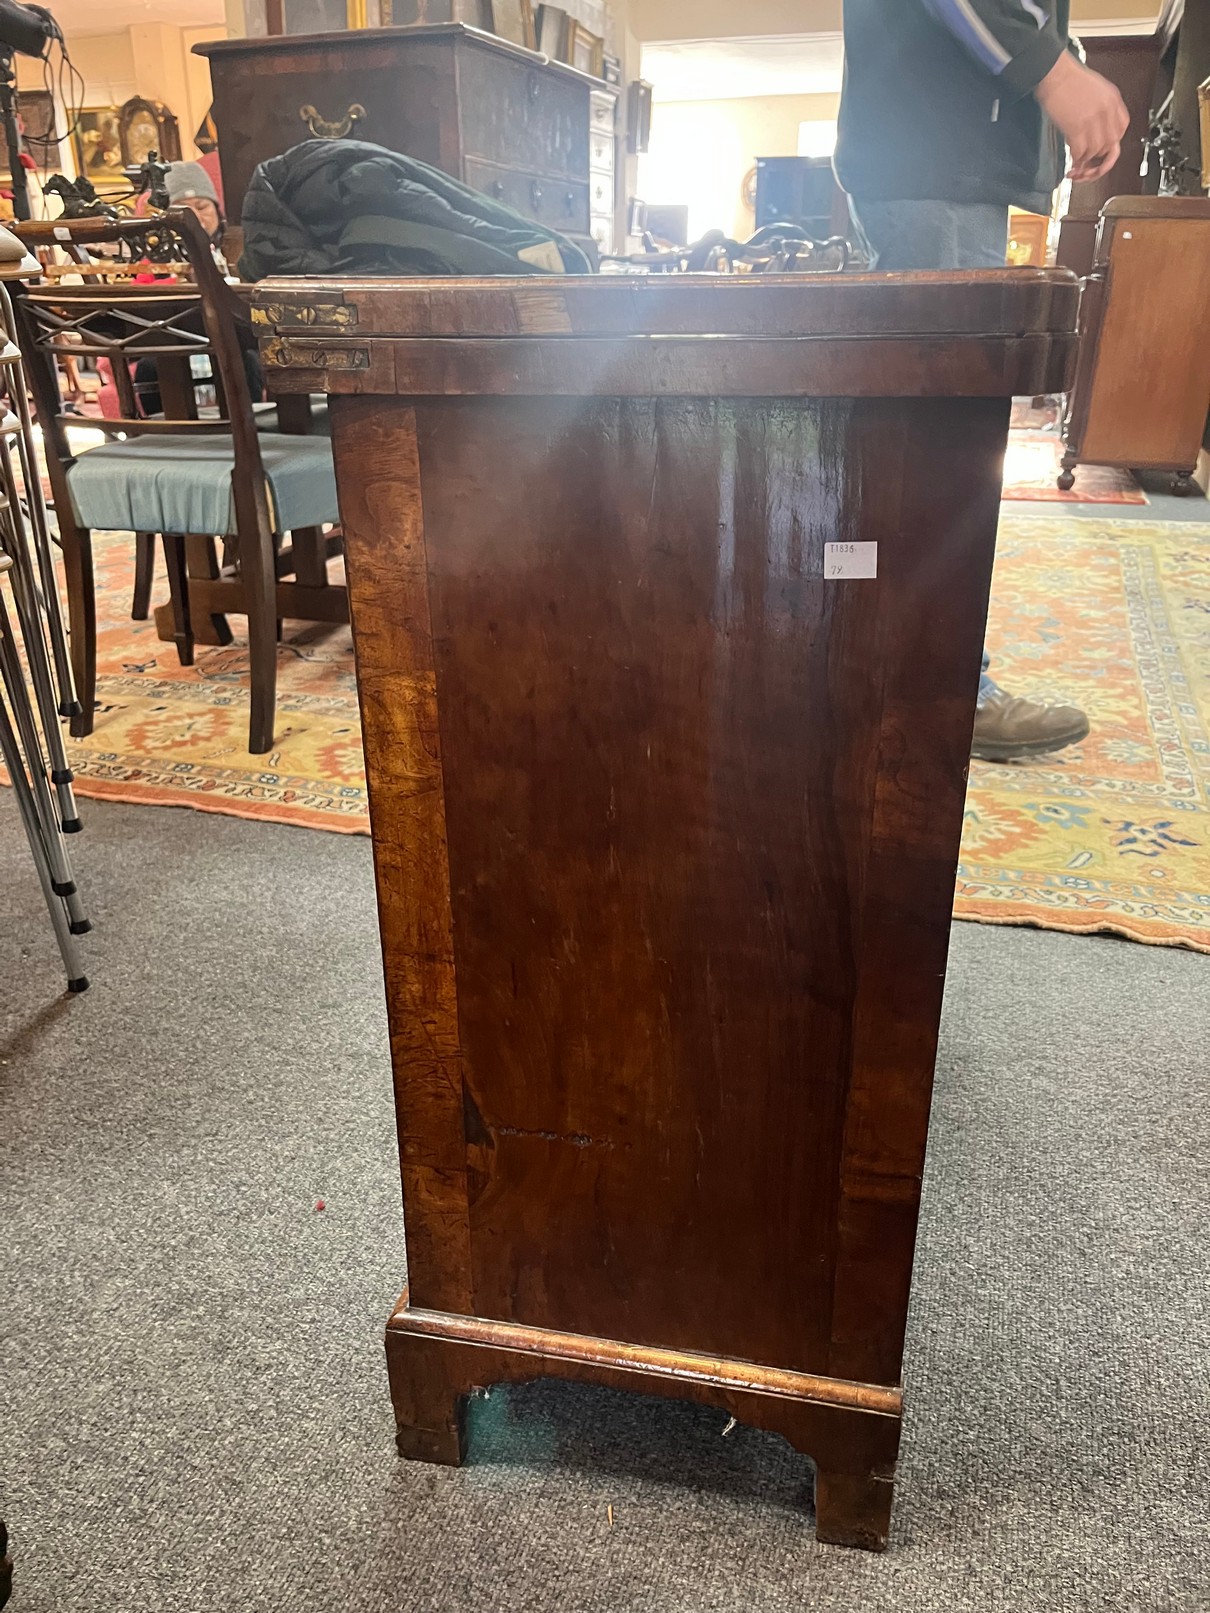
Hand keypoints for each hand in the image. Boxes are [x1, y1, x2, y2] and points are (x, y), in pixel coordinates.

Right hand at [1035, 52, 1129, 181]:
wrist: (1054, 73)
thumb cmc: (1068, 79)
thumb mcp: (1095, 90)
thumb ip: (1100, 109)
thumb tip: (1096, 130)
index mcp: (1112, 100)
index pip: (1121, 129)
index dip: (1112, 144)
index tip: (1102, 152)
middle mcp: (1106, 111)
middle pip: (1110, 145)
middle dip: (1099, 160)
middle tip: (1089, 168)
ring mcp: (1093, 120)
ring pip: (1096, 152)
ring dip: (1086, 164)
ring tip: (1077, 167)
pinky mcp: (1077, 127)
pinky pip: (1081, 153)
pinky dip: (1077, 162)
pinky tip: (1072, 165)